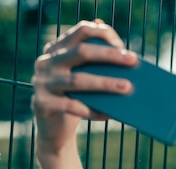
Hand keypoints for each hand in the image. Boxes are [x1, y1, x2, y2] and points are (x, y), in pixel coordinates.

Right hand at [32, 20, 137, 153]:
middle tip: (133, 61)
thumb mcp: (82, 78)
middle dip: (109, 55)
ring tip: (127, 88)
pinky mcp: (42, 104)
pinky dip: (92, 111)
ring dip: (105, 83)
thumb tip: (120, 49)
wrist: (54, 131)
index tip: (123, 47)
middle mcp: (46, 62)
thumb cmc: (74, 101)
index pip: (81, 31)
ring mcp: (42, 82)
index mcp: (56, 49)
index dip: (103, 35)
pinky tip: (108, 115)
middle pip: (81, 51)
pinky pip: (71, 106)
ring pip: (78, 80)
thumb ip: (95, 62)